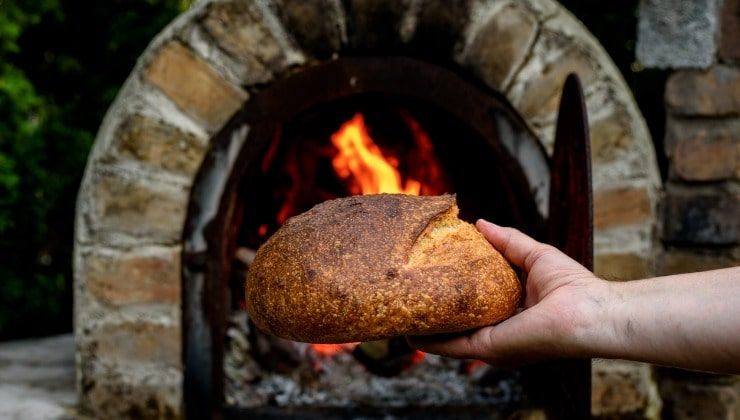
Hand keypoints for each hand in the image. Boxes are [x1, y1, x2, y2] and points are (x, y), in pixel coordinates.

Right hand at [407, 219, 608, 366]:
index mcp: (510, 315)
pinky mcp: (489, 348)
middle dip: (434, 312)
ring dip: (426, 327)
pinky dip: (430, 341)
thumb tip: (479, 224)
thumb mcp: (533, 255)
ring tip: (402, 314)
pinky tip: (410, 333)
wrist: (590, 312)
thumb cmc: (573, 287)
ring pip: (450, 337)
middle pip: (458, 323)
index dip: (452, 294)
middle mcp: (499, 333)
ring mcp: (493, 343)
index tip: (431, 279)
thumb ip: (506, 241)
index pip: (474, 307)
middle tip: (409, 295)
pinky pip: (452, 346)